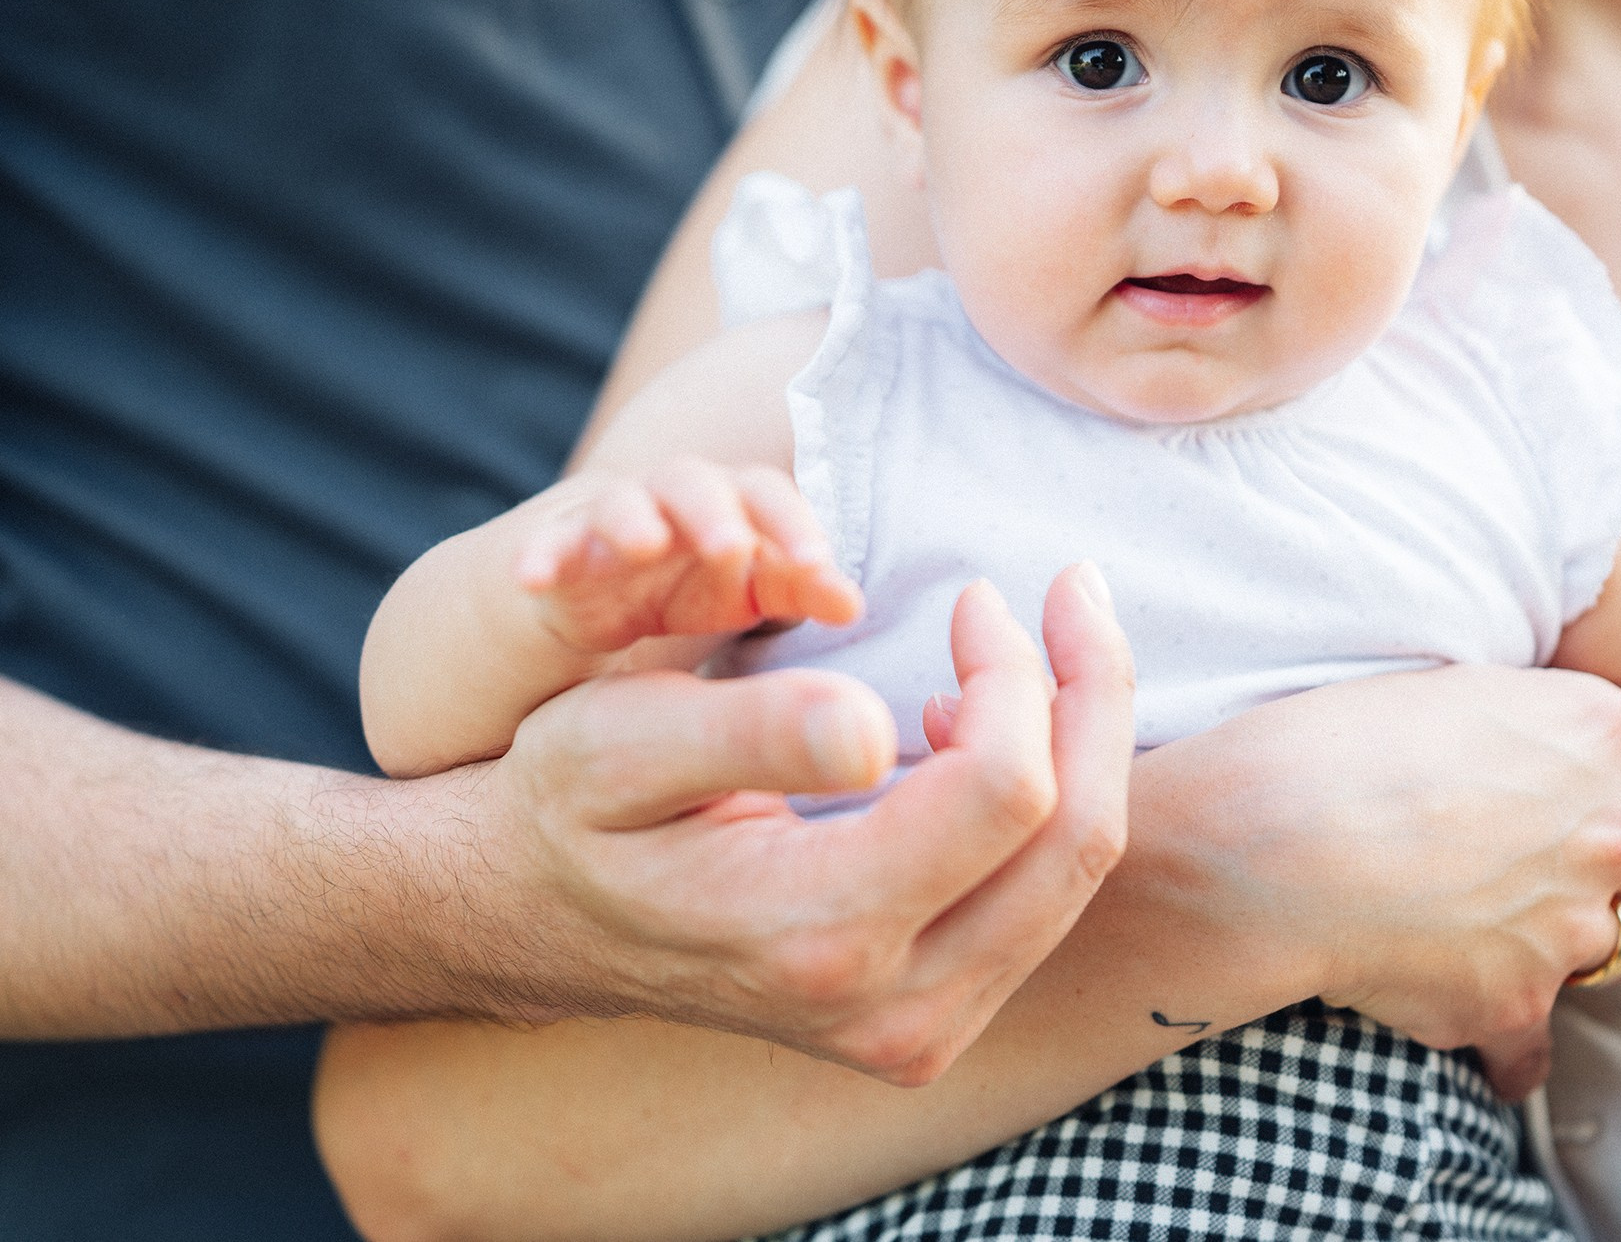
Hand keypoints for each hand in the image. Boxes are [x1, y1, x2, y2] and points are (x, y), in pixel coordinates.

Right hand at [393, 566, 1133, 1083]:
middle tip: (1069, 588)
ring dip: (1081, 744)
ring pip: (1073, 879)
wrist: (526, 922)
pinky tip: (978, 731)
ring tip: (1027, 647)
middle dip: (1094, 694)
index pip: (1005, 792)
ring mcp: (916, 1033)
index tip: (977, 592)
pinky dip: (1046, 802)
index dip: (1020, 673)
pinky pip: (1039, 904)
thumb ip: (749, 730)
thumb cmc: (566, 808)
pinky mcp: (928, 1024)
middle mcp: (888, 1012)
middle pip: (1074, 846)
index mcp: (817, 935)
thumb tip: (871, 716)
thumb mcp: (620, 743)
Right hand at [515, 458, 861, 653]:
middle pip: (693, 483)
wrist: (603, 585)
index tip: (818, 567)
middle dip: (714, 511)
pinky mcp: (560, 552)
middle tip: (734, 546)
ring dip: (632, 519)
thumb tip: (853, 605)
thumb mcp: (753, 590)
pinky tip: (532, 577)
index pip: (764, 494)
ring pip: (620, 503)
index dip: (792, 525)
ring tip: (644, 544)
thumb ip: (802, 589)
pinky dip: (539, 556)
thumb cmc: (697, 579)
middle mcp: (670, 501)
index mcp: (728, 503)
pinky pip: (546, 547)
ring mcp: (611, 522)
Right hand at [1124, 663, 1620, 1099]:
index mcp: (1598, 730)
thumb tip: (1510, 756)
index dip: (1571, 780)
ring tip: (1456, 936)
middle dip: (1599, 864)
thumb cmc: (1334, 743)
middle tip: (1521, 862)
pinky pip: (1530, 1051)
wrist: (1278, 841)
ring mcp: (1571, 927)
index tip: (1517, 789)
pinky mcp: (1516, 1004)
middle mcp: (1613, 830)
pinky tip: (1455, 1016)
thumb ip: (1512, 721)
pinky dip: (1501, 1045)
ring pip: (1594, 950)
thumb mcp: (1444, 686)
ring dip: (1542, 945)